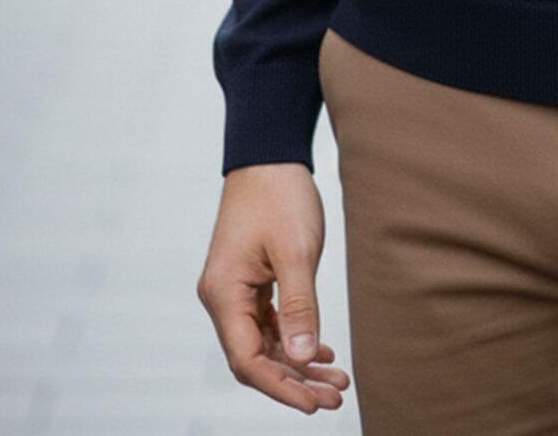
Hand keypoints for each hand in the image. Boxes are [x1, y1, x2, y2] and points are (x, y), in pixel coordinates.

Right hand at [198, 164, 350, 412]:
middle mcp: (221, 298)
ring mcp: (233, 290)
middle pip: (254, 359)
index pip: (247, 361)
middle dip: (294, 381)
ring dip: (297, 363)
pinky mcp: (248, 282)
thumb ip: (299, 306)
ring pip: (263, 344)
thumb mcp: (296, 251)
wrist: (269, 154)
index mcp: (223, 293)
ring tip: (336, 378)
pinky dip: (292, 339)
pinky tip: (321, 350)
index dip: (281, 387)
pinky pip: (267, 324)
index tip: (316, 403)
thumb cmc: (280, 195)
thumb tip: (300, 357)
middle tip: (335, 396)